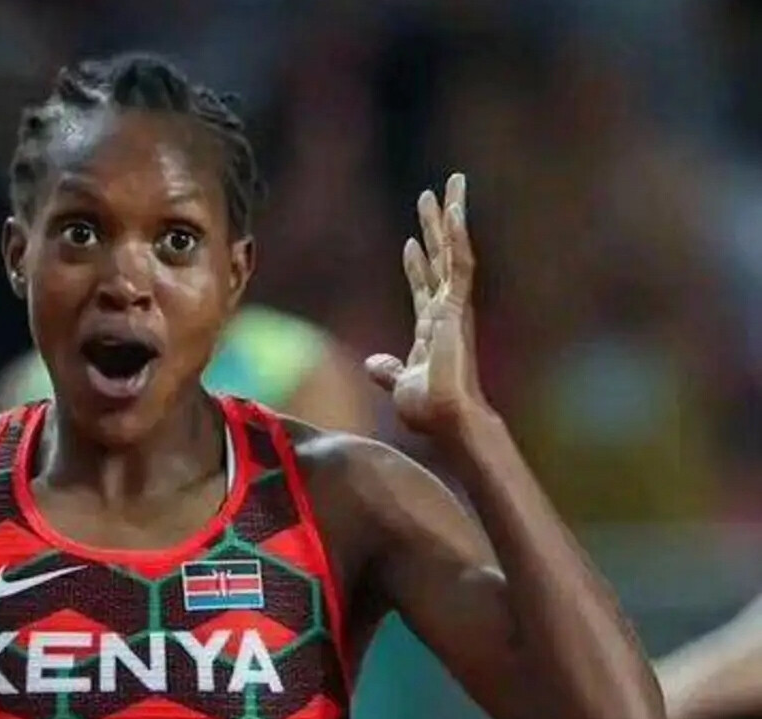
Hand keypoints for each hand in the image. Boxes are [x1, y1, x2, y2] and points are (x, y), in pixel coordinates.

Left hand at [366, 172, 486, 437]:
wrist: (447, 419)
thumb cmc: (430, 409)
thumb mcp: (400, 384)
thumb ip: (389, 370)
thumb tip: (373, 363)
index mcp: (431, 330)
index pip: (423, 288)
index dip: (416, 266)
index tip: (409, 242)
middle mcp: (446, 313)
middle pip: (439, 260)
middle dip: (434, 228)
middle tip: (431, 195)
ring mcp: (454, 307)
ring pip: (453, 251)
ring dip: (450, 217)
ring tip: (450, 184)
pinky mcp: (458, 305)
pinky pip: (460, 261)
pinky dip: (458, 234)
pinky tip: (455, 208)